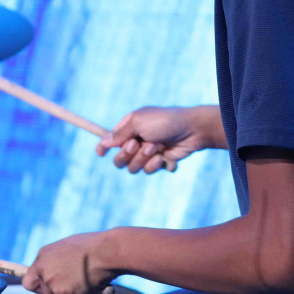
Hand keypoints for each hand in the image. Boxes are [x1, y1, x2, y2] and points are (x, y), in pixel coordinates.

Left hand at [22, 231, 114, 293]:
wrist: (107, 251)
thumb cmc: (95, 247)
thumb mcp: (70, 248)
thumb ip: (59, 261)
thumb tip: (60, 273)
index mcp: (43, 256)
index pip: (29, 281)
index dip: (39, 287)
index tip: (48, 290)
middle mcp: (44, 270)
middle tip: (74, 289)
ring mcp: (52, 283)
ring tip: (88, 283)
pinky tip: (93, 285)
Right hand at [98, 106, 218, 173]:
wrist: (192, 130)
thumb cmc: (165, 121)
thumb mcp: (139, 122)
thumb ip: (120, 134)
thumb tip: (103, 142)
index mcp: (130, 127)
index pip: (111, 139)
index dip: (104, 147)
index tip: (100, 153)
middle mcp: (137, 141)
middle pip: (119, 159)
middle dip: (127, 154)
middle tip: (138, 145)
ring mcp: (147, 153)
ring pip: (133, 168)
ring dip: (143, 159)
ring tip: (157, 147)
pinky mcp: (158, 162)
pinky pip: (148, 171)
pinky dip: (155, 165)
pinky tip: (164, 156)